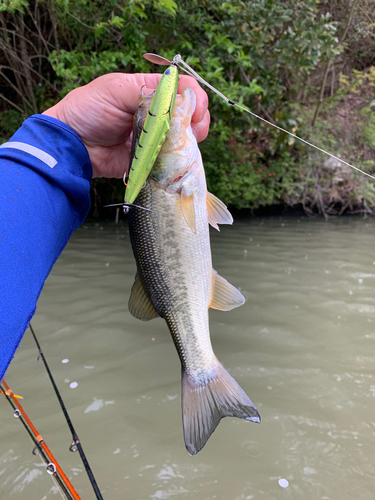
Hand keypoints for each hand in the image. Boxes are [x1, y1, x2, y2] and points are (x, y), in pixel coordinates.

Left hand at [43, 73, 209, 177]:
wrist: (73, 145)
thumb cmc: (88, 111)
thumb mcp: (115, 90)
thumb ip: (146, 91)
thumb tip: (177, 97)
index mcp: (149, 91)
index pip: (182, 88)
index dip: (194, 97)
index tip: (195, 111)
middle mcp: (156, 113)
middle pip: (189, 114)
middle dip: (197, 121)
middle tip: (194, 130)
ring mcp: (155, 137)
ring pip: (184, 138)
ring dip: (190, 141)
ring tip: (186, 145)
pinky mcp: (151, 158)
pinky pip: (171, 160)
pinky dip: (177, 160)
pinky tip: (175, 160)